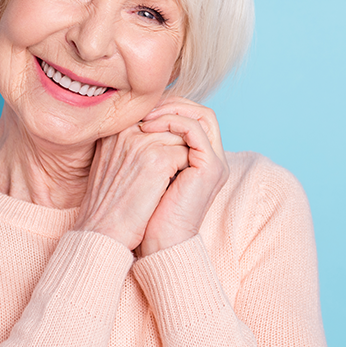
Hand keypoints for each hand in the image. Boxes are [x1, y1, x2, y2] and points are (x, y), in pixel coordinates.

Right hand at [73, 124, 189, 250]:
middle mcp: (126, 131)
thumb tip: (154, 135)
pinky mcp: (158, 159)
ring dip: (182, 157)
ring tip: (174, 178)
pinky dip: (186, 169)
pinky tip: (174, 186)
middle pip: (168, 123)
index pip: (153, 117)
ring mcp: (142, 143)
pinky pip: (186, 152)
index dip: (164, 136)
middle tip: (174, 169)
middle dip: (176, 145)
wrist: (102, 233)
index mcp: (115, 130)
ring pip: (180, 136)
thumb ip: (129, 144)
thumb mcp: (112, 164)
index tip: (164, 159)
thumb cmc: (109, 204)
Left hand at [136, 97, 228, 256]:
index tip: (140, 110)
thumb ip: (148, 146)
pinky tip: (148, 129)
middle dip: (172, 104)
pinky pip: (195, 130)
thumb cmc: (147, 212)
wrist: (157, 242)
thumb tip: (131, 119)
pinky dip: (172, 122)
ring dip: (171, 110)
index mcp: (200, 159)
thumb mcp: (146, 171)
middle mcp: (212, 158)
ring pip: (203, 115)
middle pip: (201, 112)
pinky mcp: (211, 167)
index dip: (168, 107)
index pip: (192, 117)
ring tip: (144, 119)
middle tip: (143, 109)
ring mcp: (215, 162)